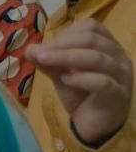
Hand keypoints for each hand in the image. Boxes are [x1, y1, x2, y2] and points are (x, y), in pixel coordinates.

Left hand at [26, 19, 132, 146]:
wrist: (93, 124)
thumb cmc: (80, 93)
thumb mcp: (60, 73)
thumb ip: (47, 61)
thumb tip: (29, 48)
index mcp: (107, 45)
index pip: (91, 27)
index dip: (66, 33)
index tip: (46, 45)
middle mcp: (119, 57)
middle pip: (92, 40)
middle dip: (62, 44)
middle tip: (38, 53)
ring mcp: (122, 76)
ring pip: (98, 58)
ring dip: (67, 58)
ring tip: (44, 61)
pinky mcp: (119, 95)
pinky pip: (103, 82)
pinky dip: (82, 78)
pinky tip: (64, 80)